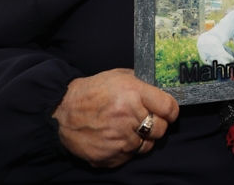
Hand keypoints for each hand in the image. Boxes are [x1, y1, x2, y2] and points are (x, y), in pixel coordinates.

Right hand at [52, 68, 178, 166]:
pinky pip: (129, 156)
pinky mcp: (109, 155)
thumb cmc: (93, 91)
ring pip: (147, 146)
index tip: (168, 112)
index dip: (171, 111)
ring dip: (142, 139)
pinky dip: (126, 150)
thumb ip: (142, 82)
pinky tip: (116, 139)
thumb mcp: (119, 76)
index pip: (169, 107)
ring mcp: (119, 138)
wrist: (61, 110)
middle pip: (161, 129)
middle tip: (147, 121)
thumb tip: (162, 89)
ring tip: (129, 129)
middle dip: (158, 125)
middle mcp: (129, 116)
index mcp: (133, 93)